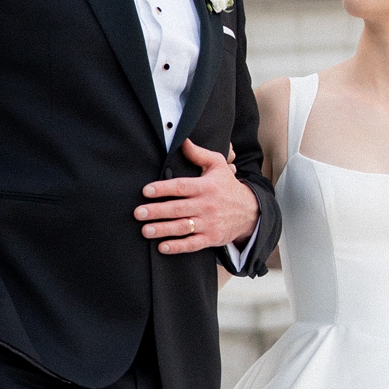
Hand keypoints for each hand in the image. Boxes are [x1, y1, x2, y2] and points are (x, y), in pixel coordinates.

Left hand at [135, 139, 259, 254]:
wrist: (250, 211)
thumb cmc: (227, 186)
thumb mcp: (218, 165)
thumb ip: (198, 154)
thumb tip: (182, 141)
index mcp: (206, 187)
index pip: (181, 187)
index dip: (163, 188)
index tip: (146, 191)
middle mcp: (206, 205)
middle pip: (178, 208)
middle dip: (157, 211)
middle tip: (138, 213)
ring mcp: (209, 223)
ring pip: (183, 227)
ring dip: (163, 229)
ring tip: (145, 230)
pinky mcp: (211, 238)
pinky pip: (192, 244)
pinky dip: (178, 247)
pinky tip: (162, 247)